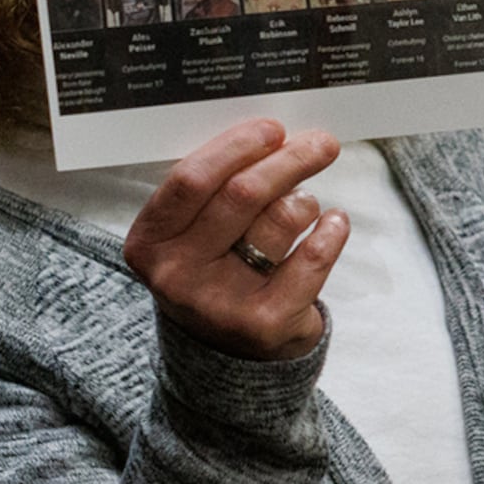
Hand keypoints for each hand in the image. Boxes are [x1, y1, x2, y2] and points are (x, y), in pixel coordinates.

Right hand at [124, 119, 346, 360]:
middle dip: (290, 160)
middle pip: (242, 194)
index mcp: (149, 243)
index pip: (191, 180)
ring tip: (304, 204)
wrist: (222, 353)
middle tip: (319, 144)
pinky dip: (332, 232)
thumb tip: (270, 138)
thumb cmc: (210, 272)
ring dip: (305, 201)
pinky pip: (312, 259)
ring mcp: (219, 302)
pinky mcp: (264, 323)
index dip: (236, 147)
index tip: (271, 130)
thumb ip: (211, 191)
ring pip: (280, 221)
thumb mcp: (188, 235)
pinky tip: (333, 225)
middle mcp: (176, 275)